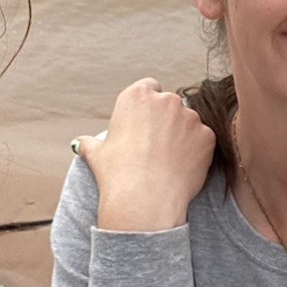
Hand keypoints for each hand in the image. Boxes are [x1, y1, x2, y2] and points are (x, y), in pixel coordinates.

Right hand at [76, 77, 215, 233]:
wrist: (144, 199)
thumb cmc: (117, 174)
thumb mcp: (96, 155)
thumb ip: (90, 143)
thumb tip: (79, 144)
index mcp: (137, 96)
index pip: (149, 87)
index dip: (148, 107)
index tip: (145, 124)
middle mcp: (165, 100)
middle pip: (170, 104)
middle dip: (166, 121)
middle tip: (157, 148)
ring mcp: (189, 117)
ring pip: (188, 122)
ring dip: (183, 136)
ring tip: (169, 162)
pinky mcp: (207, 135)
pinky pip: (203, 140)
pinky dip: (197, 151)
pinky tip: (183, 168)